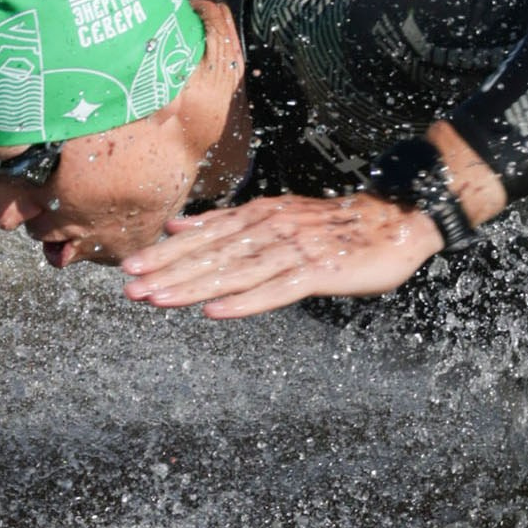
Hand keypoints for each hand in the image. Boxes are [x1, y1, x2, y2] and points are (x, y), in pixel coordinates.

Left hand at [118, 192, 442, 317]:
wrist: (397, 217)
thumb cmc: (335, 225)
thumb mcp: (276, 215)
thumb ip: (229, 223)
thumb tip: (177, 225)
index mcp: (259, 216)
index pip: (204, 236)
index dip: (166, 253)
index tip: (130, 268)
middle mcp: (271, 229)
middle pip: (211, 254)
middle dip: (168, 271)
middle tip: (130, 288)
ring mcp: (294, 250)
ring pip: (234, 271)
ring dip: (193, 286)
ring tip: (158, 300)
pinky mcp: (318, 271)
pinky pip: (275, 290)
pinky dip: (244, 302)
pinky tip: (216, 313)